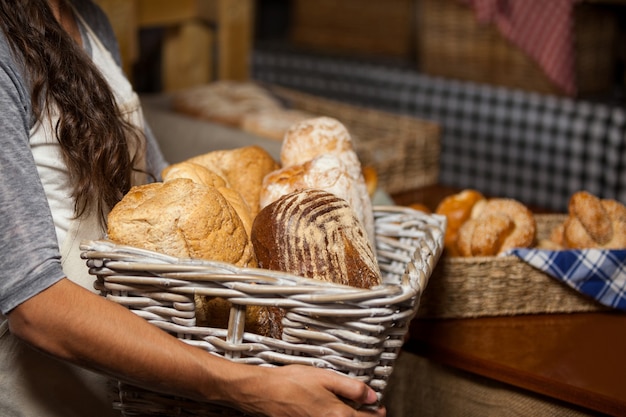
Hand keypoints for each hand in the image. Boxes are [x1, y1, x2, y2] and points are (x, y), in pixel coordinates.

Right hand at [222, 364, 385, 416]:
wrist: (264, 392)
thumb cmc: (290, 383)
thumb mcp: (326, 377)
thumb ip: (352, 387)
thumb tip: (371, 396)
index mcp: (337, 415)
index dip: (378, 412)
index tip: (379, 406)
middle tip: (366, 407)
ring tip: (346, 405)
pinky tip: (328, 408)